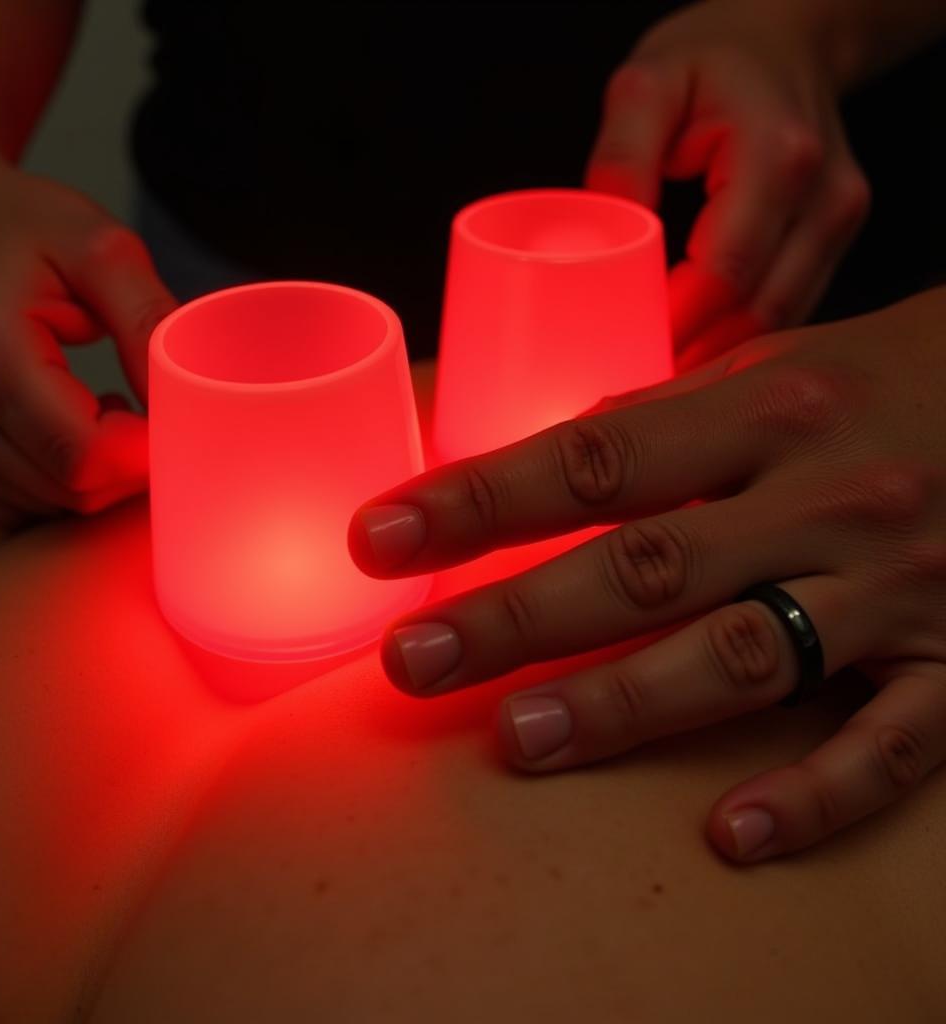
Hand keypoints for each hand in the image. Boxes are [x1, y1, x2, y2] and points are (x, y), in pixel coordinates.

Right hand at [0, 140, 175, 527]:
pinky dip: (64, 483)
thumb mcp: (102, 249)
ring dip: (100, 473)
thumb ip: (149, 321)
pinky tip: (74, 428)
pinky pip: (24, 507)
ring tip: (106, 407)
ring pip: (54, 507)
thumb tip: (188, 400)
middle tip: (148, 407)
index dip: (147, 454)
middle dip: (130, 465)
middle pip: (75, 491)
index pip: (87, 456)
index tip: (175, 417)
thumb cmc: (23, 225)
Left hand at [349, 287, 945, 862]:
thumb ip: (664, 420)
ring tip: (516, 738)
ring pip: (742, 657)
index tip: (379, 536)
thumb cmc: (882, 381)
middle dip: (516, 617)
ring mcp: (897, 589)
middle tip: (409, 661)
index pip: (592, 461)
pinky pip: (890, 745)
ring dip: (623, 706)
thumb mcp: (774, 369)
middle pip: (643, 567)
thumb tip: (548, 459)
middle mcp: (825, 499)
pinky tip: (733, 835)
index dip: (478, 502)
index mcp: (768, 411)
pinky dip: (815, 793)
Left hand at [586, 1, 870, 367]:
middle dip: (692, 360)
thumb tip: (604, 242)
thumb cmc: (711, 60)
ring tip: (656, 390)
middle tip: (631, 396)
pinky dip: (738, 341)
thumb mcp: (647, 85)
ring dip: (716, 362)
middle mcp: (823, 199)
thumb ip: (622, 156)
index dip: (675, 327)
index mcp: (778, 159)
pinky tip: (694, 359)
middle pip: (756, 312)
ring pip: (777, 324)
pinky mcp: (833, 241)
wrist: (781, 40)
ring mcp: (836, 223)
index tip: (622, 358)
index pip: (726, 273)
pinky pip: (786, 310)